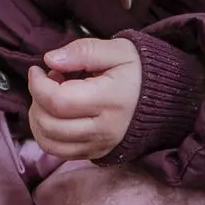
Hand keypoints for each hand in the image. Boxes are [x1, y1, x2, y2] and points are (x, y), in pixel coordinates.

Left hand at [26, 37, 140, 160]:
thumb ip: (84, 51)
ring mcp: (100, 145)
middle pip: (50, 124)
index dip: (38, 85)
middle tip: (47, 81)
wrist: (167, 99)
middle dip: (36, 100)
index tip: (38, 69)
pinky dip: (46, 134)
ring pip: (49, 143)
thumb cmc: (139, 71)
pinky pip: (59, 153)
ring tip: (49, 99)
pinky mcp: (96, 153)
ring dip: (37, 120)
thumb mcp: (118, 50)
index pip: (59, 101)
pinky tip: (55, 115)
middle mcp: (105, 129)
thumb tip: (50, 60)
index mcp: (111, 100)